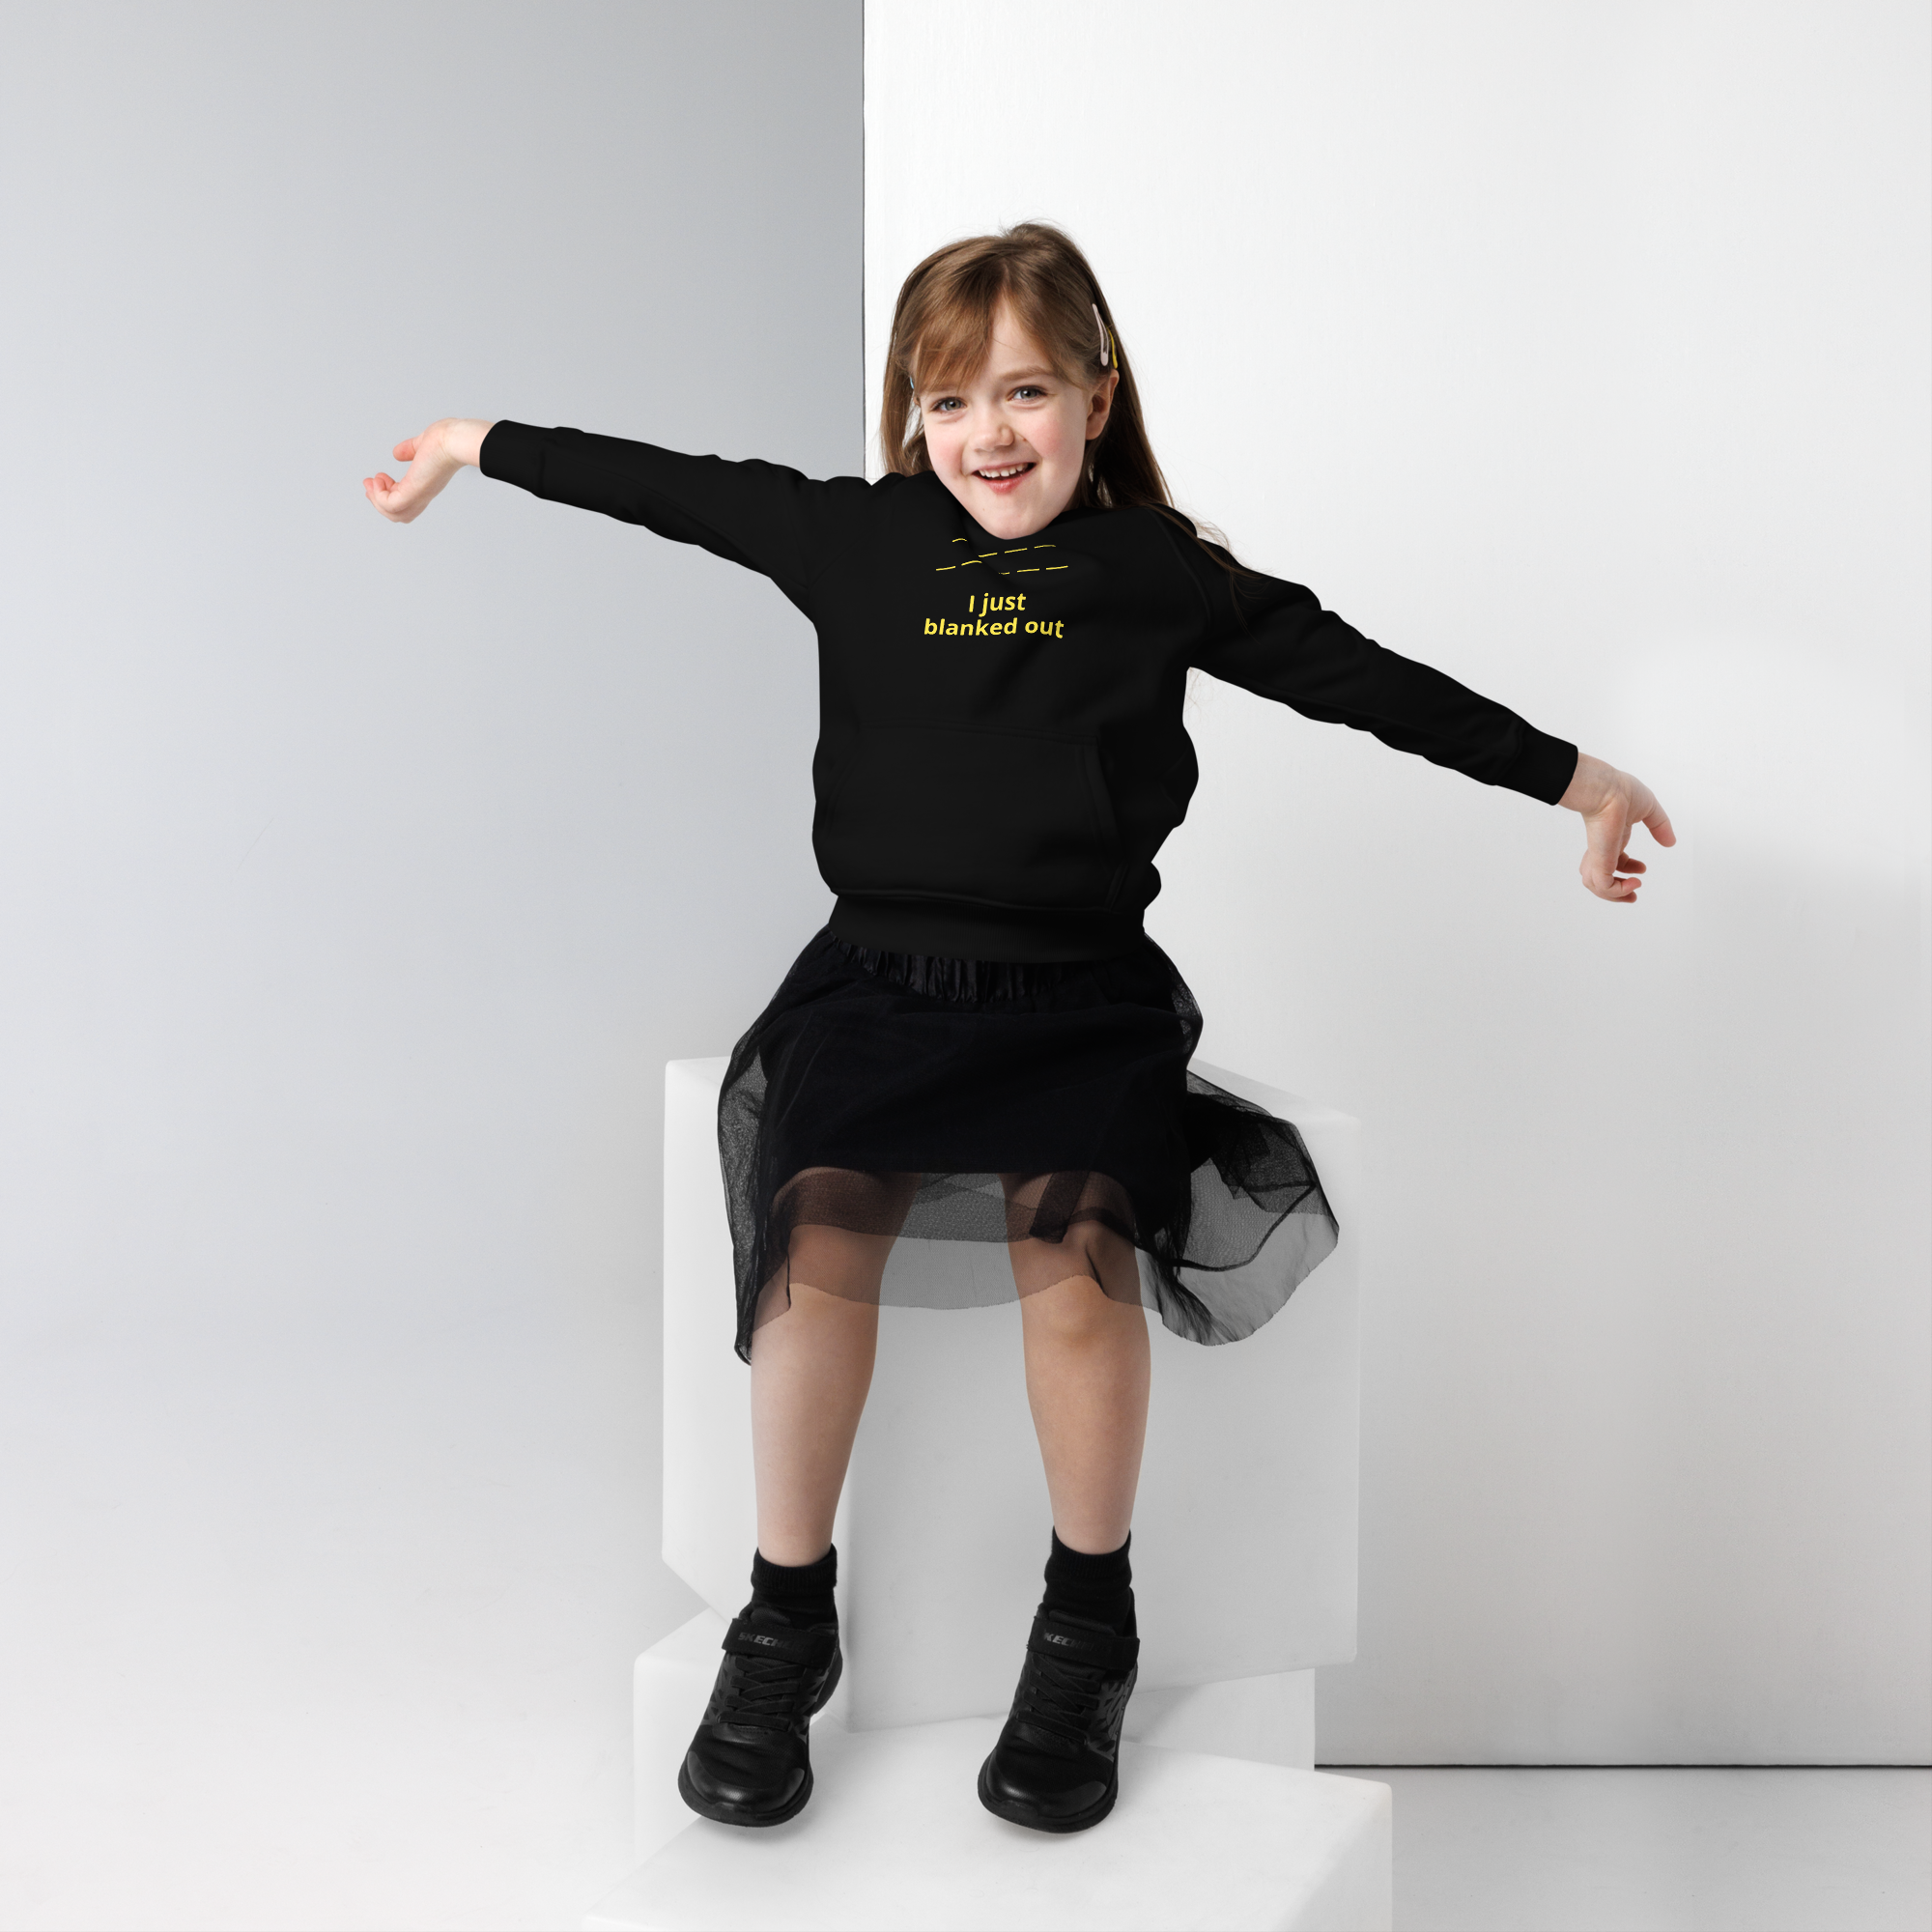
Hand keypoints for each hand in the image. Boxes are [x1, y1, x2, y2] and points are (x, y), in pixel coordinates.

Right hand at [363, 418, 491, 522]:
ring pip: (393, 513)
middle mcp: (423, 493)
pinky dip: (379, 495)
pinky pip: (391, 504)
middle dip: (378, 501)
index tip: (376, 479)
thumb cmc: (447, 439)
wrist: (458, 440)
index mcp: (426, 484)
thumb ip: (409, 449)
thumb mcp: (422, 444)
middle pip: (398, 514)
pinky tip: (378, 479)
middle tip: (368, 483)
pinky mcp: (414, 491)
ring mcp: (419, 494)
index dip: (386, 494)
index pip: (405, 502)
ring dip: (376, 499)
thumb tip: (396, 453)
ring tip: (372, 481)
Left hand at [1558, 753, 1675, 902]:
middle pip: (1602, 877)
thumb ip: (1660, 826)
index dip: (1628, 868)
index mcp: (1611, 838)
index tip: (1642, 868)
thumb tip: (1671, 842)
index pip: (1614, 861)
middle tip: (1633, 896)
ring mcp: (1599, 855)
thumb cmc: (1622, 792)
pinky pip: (1603, 886)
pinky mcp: (1599, 860)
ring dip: (1616, 895)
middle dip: (1618, 891)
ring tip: (1632, 893)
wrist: (1608, 789)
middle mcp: (1603, 849)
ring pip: (1598, 886)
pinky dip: (1617, 892)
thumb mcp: (1649, 810)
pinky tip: (1632, 884)